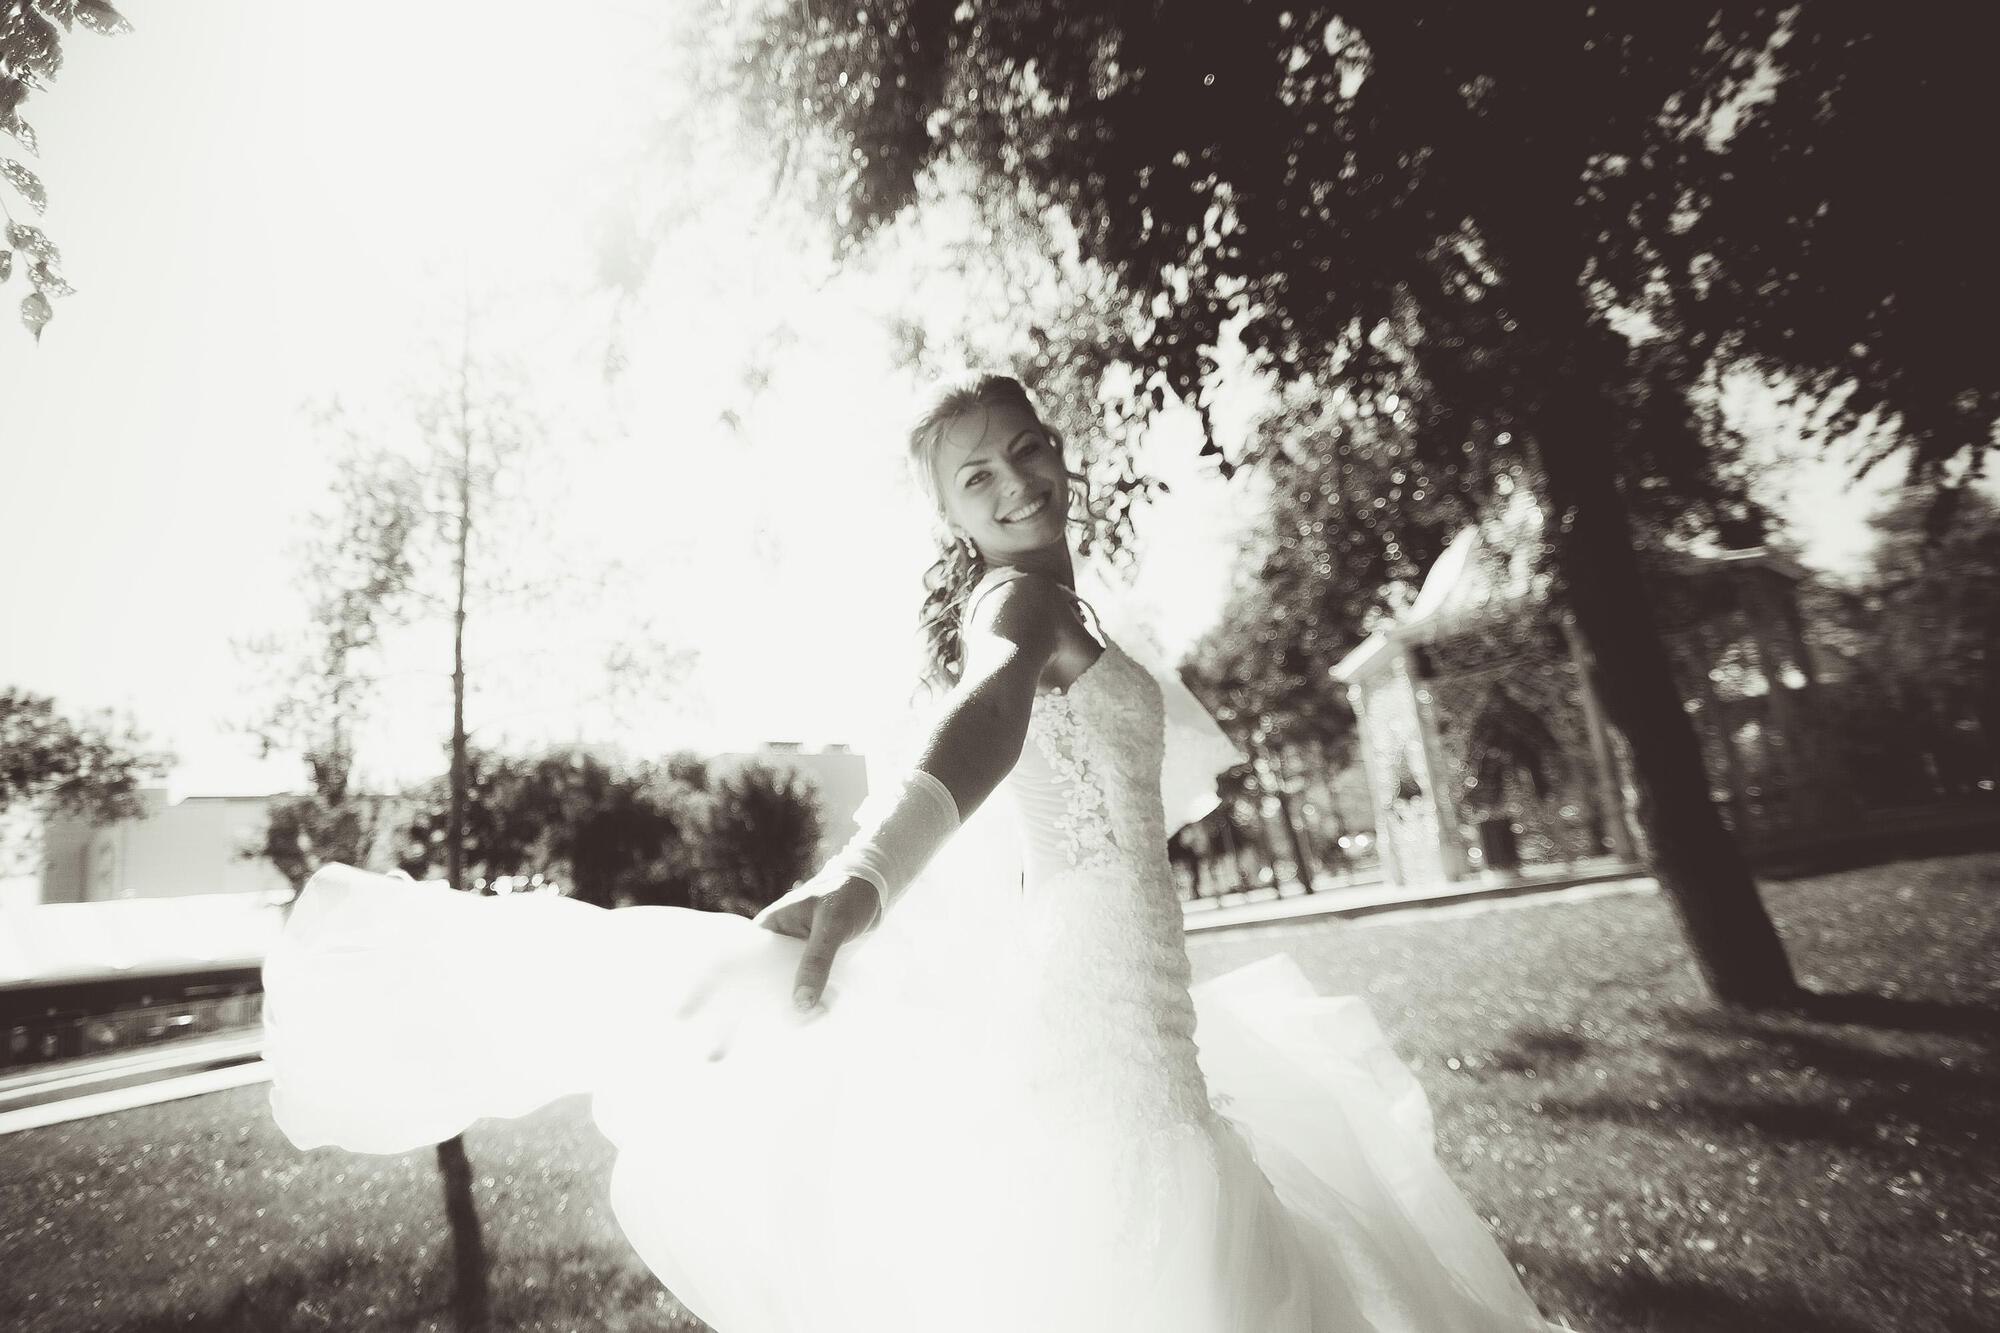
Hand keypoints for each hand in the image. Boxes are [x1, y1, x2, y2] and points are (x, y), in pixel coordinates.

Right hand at [752, 873, 880, 1011]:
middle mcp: (778, 941)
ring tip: (815, 1015)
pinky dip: (816, 993)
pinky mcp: (812, 959)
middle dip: (783, 999)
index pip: (750, 962)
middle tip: (800, 1017)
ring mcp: (795, 951)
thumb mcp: (831, 926)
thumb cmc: (846, 895)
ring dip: (803, 999)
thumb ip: (816, 962)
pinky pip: (809, 981)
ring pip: (791, 983)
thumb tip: (800, 1003)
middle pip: (770, 978)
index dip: (752, 987)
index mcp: (770, 926)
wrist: (873, 889)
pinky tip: (824, 1007)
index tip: (763, 1012)